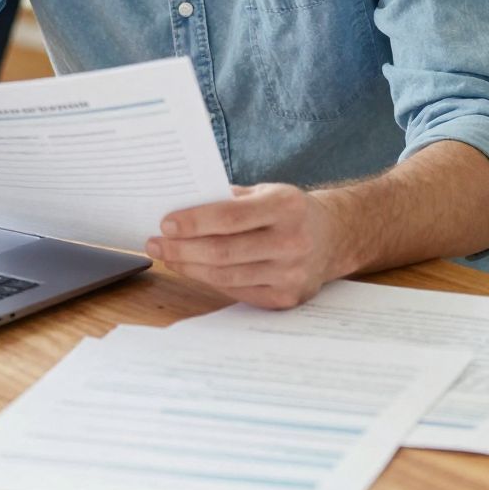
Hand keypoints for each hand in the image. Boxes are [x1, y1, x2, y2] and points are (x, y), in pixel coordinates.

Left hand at [146, 183, 347, 308]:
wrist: (334, 237)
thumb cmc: (288, 211)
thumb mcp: (266, 192)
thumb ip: (228, 199)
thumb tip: (179, 208)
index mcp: (286, 206)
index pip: (230, 217)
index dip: (194, 222)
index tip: (165, 224)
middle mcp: (292, 241)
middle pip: (224, 251)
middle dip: (183, 249)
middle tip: (155, 244)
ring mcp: (291, 274)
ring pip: (227, 276)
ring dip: (190, 267)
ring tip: (168, 257)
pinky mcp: (287, 298)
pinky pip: (238, 291)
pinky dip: (210, 280)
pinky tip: (194, 270)